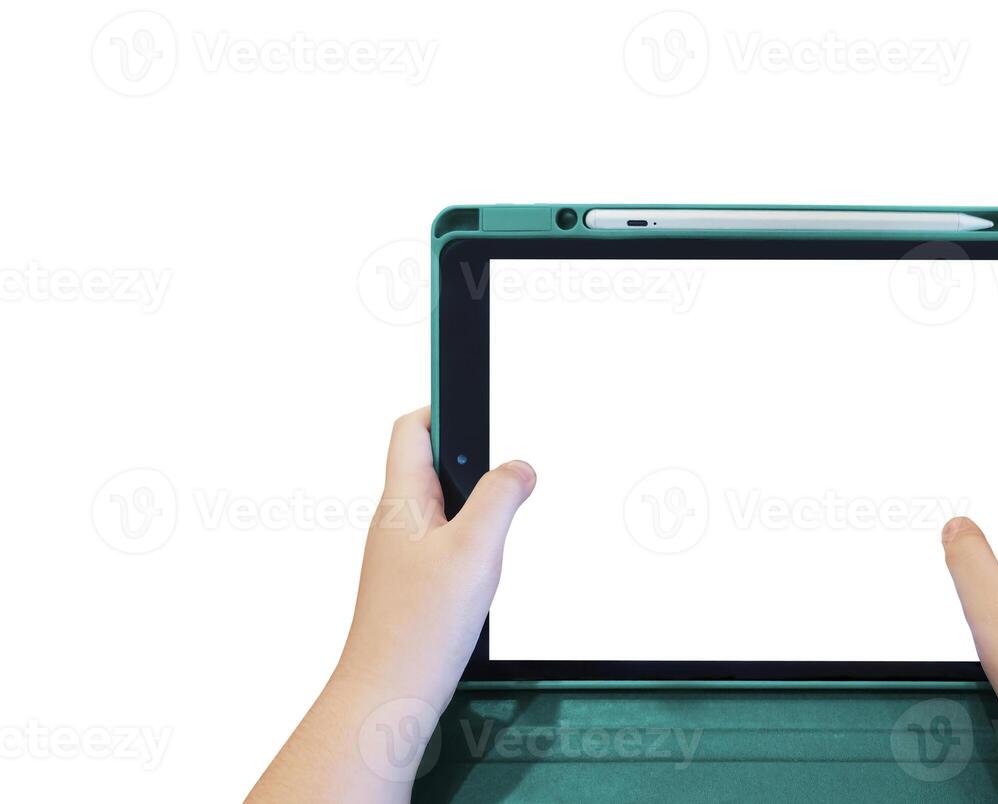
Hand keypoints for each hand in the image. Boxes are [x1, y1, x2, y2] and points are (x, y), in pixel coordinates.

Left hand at [247, 408, 535, 803]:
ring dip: (475, 503)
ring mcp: (401, 554)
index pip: (411, 429)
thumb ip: (502, 498)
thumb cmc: (420, 628)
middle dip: (471, 458)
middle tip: (506, 471)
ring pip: (441, 505)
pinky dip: (471, 540)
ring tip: (503, 522)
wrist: (387, 694)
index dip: (442, 405)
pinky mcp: (413, 583)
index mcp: (402, 501)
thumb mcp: (476, 549)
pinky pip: (444, 541)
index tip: (473, 392)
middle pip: (430, 464)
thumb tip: (520, 467)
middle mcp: (396, 522)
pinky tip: (489, 567)